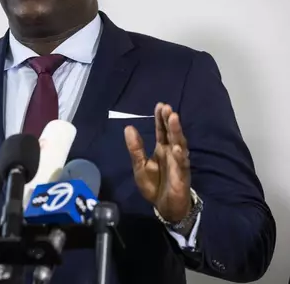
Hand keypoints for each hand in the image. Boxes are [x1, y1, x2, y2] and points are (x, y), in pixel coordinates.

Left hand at [124, 103, 191, 222]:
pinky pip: (182, 164)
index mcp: (162, 150)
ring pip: (179, 144)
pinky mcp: (182, 175)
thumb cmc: (154, 185)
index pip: (162, 131)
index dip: (161, 119)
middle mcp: (172, 153)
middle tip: (168, 108)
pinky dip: (180, 156)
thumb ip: (135, 148)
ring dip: (177, 132)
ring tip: (173, 119)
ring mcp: (179, 163)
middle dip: (170, 121)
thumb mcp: (140, 166)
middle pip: (172, 134)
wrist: (164, 207)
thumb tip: (128, 127)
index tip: (160, 105)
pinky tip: (177, 148)